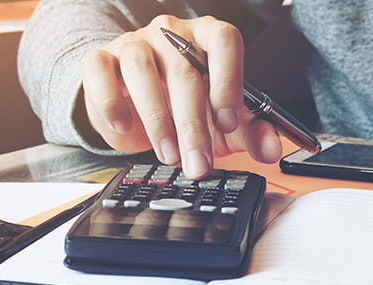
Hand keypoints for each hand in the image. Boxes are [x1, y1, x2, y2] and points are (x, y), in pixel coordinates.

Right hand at [81, 15, 282, 178]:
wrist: (137, 107)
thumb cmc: (188, 108)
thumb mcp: (226, 125)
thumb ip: (253, 133)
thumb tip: (273, 149)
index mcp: (208, 38)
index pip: (224, 40)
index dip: (228, 80)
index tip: (227, 122)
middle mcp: (172, 34)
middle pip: (185, 71)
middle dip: (194, 126)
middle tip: (199, 163)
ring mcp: (135, 42)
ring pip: (143, 72)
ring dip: (158, 121)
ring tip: (170, 156)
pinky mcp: (101, 58)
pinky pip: (100, 70)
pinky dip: (111, 102)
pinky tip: (124, 126)